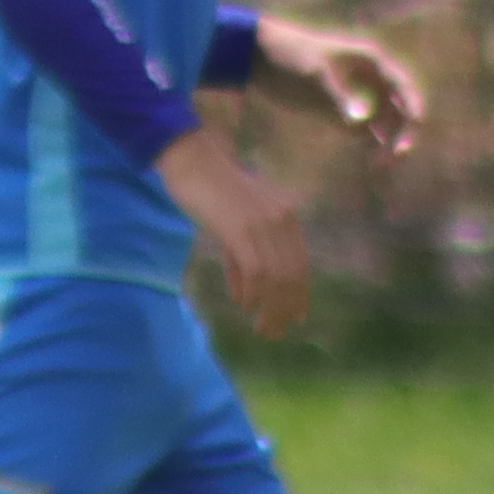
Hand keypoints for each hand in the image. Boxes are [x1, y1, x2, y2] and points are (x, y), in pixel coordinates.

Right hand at [161, 132, 312, 338]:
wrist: (193, 161)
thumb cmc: (210, 190)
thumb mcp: (237, 223)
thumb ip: (244, 258)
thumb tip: (247, 298)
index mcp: (286, 216)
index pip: (301, 264)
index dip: (299, 295)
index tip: (294, 318)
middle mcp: (282, 219)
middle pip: (292, 275)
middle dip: (285, 309)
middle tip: (273, 332)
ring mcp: (262, 223)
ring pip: (276, 277)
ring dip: (269, 308)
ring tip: (260, 327)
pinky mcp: (240, 227)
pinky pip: (255, 269)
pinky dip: (251, 292)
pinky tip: (242, 303)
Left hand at [254, 14, 424, 158]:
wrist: (258, 57)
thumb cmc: (289, 56)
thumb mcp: (314, 75)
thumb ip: (339, 98)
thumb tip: (361, 122)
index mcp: (370, 61)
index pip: (402, 87)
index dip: (413, 107)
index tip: (414, 128)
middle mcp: (369, 79)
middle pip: (399, 107)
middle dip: (403, 130)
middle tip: (396, 155)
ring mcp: (355, 95)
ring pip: (384, 122)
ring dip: (388, 141)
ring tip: (381, 164)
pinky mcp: (339, 111)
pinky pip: (364, 131)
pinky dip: (370, 144)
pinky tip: (370, 161)